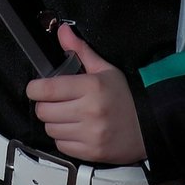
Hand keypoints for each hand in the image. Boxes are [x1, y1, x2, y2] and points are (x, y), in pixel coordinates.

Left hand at [25, 23, 145, 163]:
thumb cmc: (126, 96)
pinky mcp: (91, 153)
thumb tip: (62, 31)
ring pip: (50, 129)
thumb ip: (80, 50)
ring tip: (67, 115)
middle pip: (44, 111)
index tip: (36, 88)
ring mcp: (90, 134)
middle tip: (54, 101)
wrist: (149, 127)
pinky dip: (63, 138)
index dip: (35, 88)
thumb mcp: (105, 69)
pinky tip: (75, 129)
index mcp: (91, 87)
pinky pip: (61, 145)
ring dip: (53, 122)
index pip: (48, 89)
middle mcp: (89, 111)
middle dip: (45, 105)